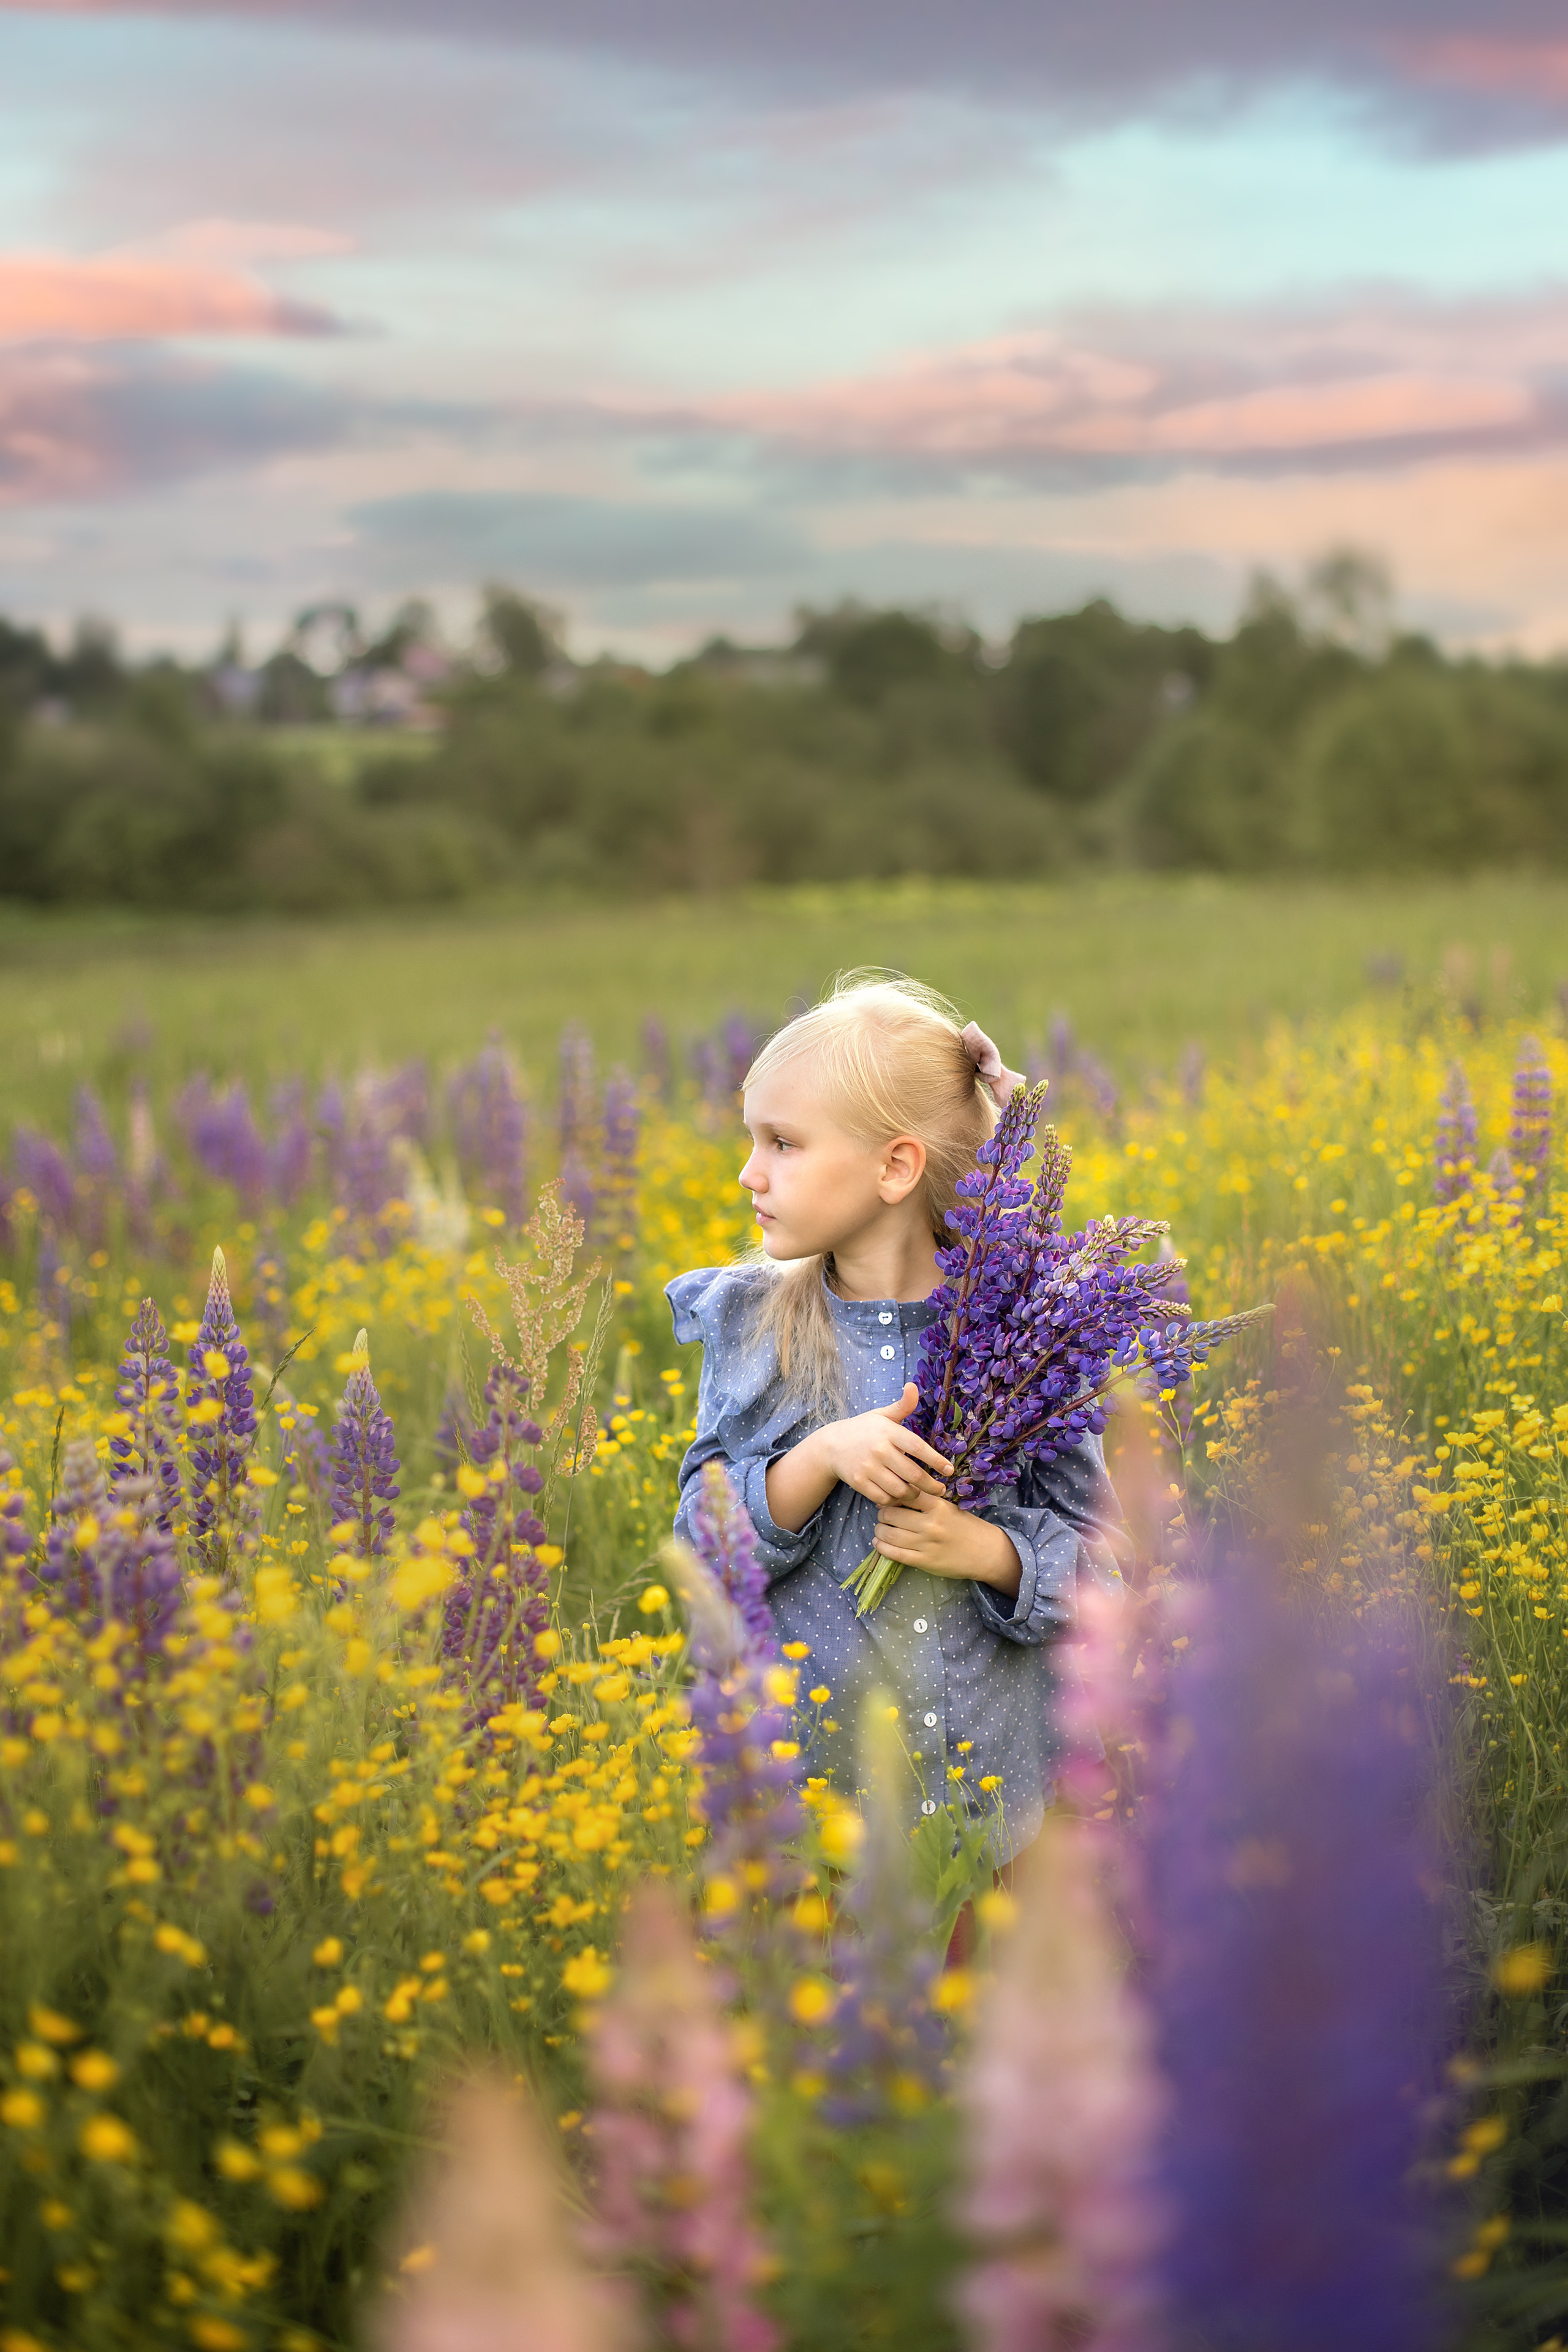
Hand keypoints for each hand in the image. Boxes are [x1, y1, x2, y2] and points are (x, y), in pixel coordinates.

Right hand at [821, 1384, 952, 1508]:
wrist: (831, 1445)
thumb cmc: (864, 1429)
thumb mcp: (883, 1415)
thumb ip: (902, 1405)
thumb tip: (913, 1385)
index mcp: (888, 1432)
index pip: (918, 1448)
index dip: (936, 1460)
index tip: (949, 1470)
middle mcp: (879, 1450)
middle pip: (912, 1474)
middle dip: (931, 1485)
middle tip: (940, 1490)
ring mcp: (868, 1467)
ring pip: (899, 1490)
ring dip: (913, 1495)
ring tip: (919, 1492)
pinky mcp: (859, 1482)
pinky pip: (884, 1498)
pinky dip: (895, 1500)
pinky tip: (899, 1496)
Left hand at [872, 1489, 1022, 1597]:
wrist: (985, 1552)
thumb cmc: (965, 1527)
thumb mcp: (948, 1507)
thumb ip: (925, 1502)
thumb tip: (894, 1497)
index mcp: (937, 1506)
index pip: (904, 1494)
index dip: (891, 1496)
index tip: (888, 1499)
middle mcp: (931, 1524)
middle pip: (891, 1515)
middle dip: (882, 1515)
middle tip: (882, 1516)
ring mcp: (927, 1544)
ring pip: (889, 1535)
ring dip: (879, 1531)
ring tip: (880, 1529)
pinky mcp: (924, 1561)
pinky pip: (895, 1554)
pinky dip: (882, 1548)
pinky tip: (879, 1543)